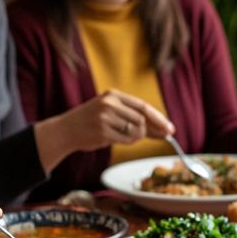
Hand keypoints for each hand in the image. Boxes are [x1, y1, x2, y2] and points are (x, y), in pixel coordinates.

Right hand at [34, 89, 174, 171]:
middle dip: (148, 131)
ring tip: (122, 136)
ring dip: (135, 138)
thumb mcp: (112, 112)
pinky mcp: (102, 132)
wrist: (66, 130)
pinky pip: (126, 140)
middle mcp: (109, 104)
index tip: (171, 129)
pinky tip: (115, 139)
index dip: (159, 118)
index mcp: (113, 95)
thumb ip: (135, 118)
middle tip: (146, 136)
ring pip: (136, 131)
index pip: (143, 106)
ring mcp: (105, 118)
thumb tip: (164, 130)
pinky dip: (127, 142)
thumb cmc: (92, 122)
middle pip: (142, 120)